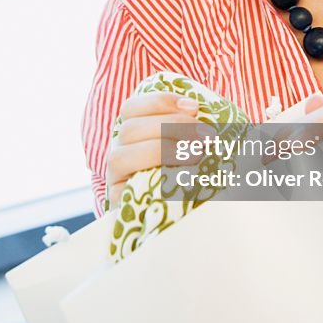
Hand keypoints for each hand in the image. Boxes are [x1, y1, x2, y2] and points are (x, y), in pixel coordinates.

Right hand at [105, 91, 200, 207]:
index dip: (159, 102)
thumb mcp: (196, 147)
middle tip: (206, 135)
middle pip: (129, 129)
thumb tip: (207, 111)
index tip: (194, 107)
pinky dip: (152, 179)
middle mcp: (120, 152)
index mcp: (134, 134)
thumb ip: (196, 128)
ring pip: (121, 156)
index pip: (131, 108)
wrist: (188, 220)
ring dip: (162, 150)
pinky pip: (122, 188)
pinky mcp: (119, 203)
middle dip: (171, 126)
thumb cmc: (197, 176)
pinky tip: (181, 177)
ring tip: (197, 155)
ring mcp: (116, 178)